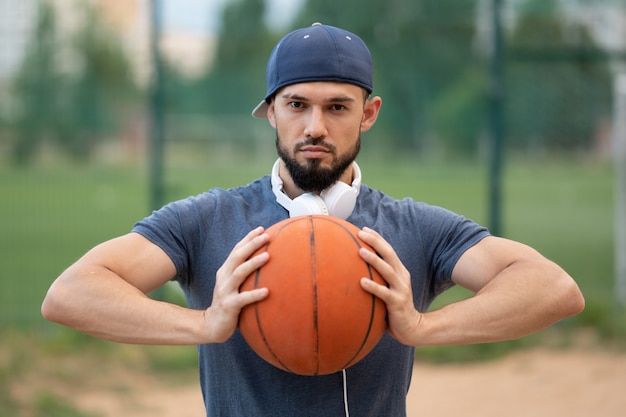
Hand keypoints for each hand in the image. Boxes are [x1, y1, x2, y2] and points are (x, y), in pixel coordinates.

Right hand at [204, 227, 269, 342]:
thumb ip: (245, 275)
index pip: (237, 250)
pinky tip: (267, 291)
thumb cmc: (229, 303)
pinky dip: (254, 294)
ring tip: (267, 256)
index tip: (262, 229)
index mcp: (225, 271)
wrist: (211, 325)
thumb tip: (267, 262)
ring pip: (239, 273)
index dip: (248, 238)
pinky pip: (243, 299)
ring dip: (253, 263)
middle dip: (252, 244)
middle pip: (237, 256)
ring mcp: (225, 291)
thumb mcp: (235, 286)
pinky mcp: (229, 306)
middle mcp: (224, 278)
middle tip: (267, 236)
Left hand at [358, 227, 422, 345]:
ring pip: (387, 270)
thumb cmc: (394, 308)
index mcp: (399, 271)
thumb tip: (354, 271)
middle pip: (389, 254)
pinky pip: (383, 293)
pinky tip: (361, 282)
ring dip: (374, 260)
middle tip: (361, 233)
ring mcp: (401, 289)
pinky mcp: (397, 303)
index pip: (388, 250)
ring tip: (360, 251)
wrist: (412, 328)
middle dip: (375, 242)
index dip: (377, 238)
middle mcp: (401, 277)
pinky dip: (373, 286)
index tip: (363, 229)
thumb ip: (377, 279)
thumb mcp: (387, 289)